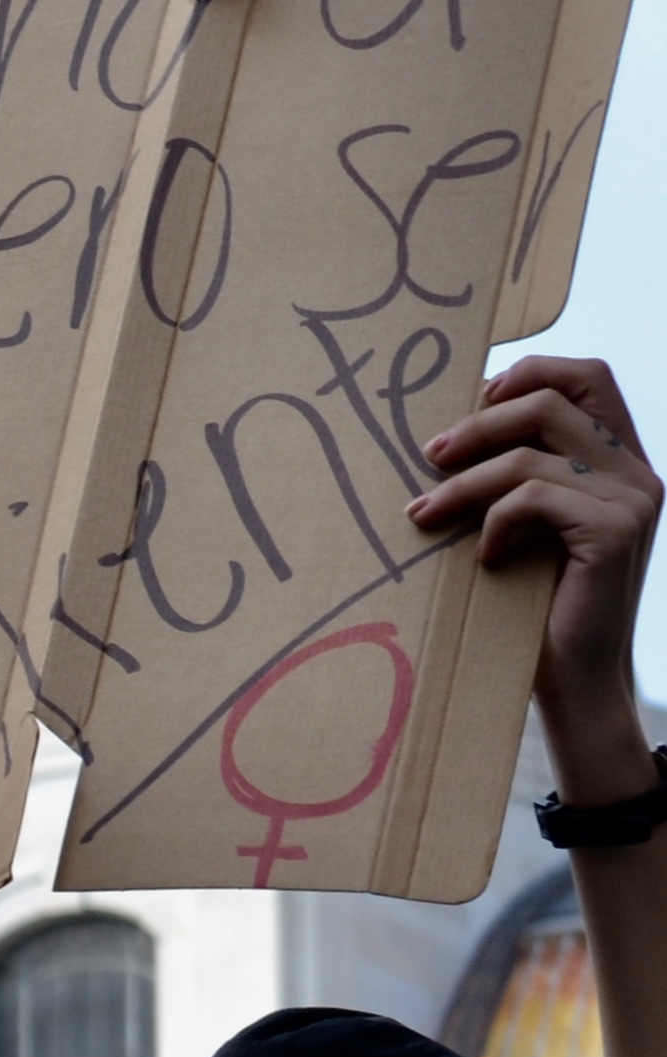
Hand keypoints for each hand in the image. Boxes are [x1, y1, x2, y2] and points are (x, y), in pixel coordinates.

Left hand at [410, 357, 658, 801]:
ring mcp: (632, 499)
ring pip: (532, 451)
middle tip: (429, 456)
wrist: (576, 683)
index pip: (590, 377)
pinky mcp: (614, 532)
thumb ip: (518, 481)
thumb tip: (448, 438)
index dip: (530, 372)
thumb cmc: (536, 609)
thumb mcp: (527, 530)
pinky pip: (535, 497)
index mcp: (620, 460)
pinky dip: (495, 521)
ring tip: (421, 514)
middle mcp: (636, 470)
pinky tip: (482, 557)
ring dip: (463, 480)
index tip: (472, 399)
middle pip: (557, 398)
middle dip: (481, 422)